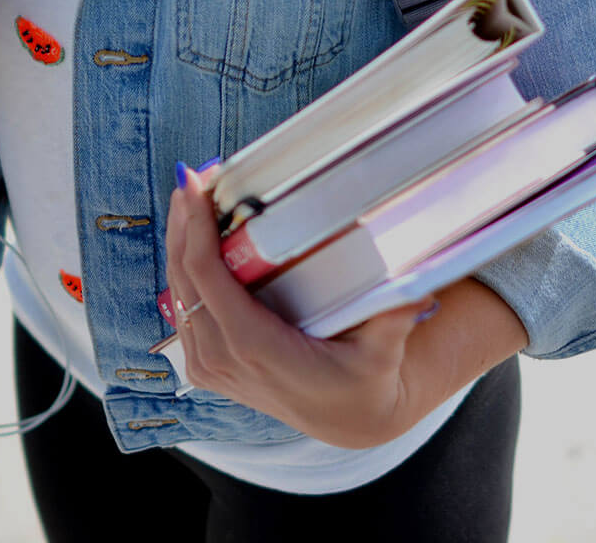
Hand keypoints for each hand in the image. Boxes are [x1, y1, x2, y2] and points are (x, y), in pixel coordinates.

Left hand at [165, 163, 436, 448]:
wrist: (349, 420)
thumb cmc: (365, 381)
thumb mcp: (383, 353)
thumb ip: (394, 319)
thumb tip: (418, 287)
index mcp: (255, 348)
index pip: (207, 279)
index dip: (196, 229)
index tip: (196, 186)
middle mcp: (223, 359)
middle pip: (183, 278)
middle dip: (183, 223)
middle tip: (191, 176)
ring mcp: (210, 366)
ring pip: (177, 293)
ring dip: (179, 242)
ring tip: (190, 196)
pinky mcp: (208, 366)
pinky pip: (183, 310)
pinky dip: (184, 270)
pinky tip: (192, 237)